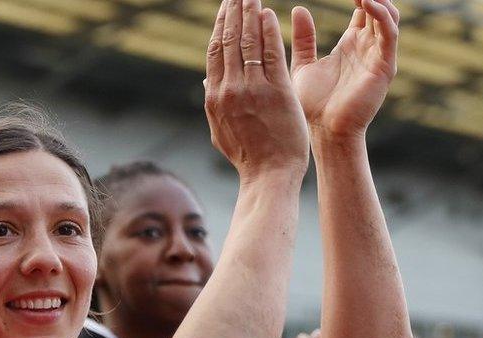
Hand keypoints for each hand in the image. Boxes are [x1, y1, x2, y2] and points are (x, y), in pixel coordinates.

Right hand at [204, 0, 308, 180]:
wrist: (269, 175)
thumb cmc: (249, 156)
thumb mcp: (222, 130)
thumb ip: (214, 102)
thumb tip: (206, 79)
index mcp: (215, 97)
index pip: (215, 51)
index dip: (220, 25)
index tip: (225, 7)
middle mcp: (229, 90)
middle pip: (229, 41)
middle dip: (233, 12)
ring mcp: (252, 90)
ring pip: (248, 43)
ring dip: (249, 14)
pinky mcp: (276, 92)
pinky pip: (270, 55)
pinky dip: (268, 32)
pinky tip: (268, 14)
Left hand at [290, 0, 398, 137]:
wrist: (323, 132)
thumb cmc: (313, 105)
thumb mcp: (303, 65)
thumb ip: (304, 38)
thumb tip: (298, 9)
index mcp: (351, 44)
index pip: (363, 9)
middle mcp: (368, 47)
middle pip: (379, 8)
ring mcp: (378, 56)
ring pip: (388, 16)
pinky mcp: (384, 67)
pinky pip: (388, 34)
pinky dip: (381, 15)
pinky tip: (367, 2)